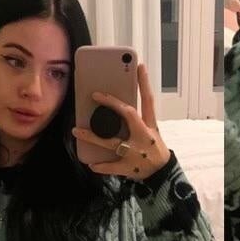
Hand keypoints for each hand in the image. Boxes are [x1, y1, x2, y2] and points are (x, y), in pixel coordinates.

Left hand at [71, 63, 170, 180]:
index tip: (138, 66)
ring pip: (111, 142)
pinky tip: (91, 163)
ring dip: (92, 136)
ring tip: (76, 131)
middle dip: (112, 103)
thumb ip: (137, 121)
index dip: (144, 82)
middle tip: (95, 94)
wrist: (162, 174)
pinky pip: (111, 166)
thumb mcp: (152, 132)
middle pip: (128, 115)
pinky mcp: (129, 167)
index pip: (148, 100)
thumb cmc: (153, 149)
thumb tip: (118, 106)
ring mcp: (136, 152)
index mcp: (150, 126)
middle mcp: (143, 136)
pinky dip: (100, 165)